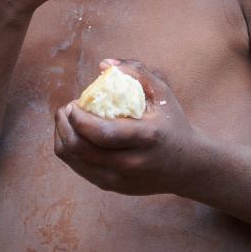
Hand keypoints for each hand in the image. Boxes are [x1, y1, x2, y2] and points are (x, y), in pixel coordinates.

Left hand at [54, 59, 195, 195]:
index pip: (103, 133)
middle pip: (82, 149)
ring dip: (63, 138)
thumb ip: (137, 73)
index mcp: (146, 136)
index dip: (79, 119)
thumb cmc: (173, 123)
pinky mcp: (114, 186)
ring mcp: (121, 179)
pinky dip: (70, 152)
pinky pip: (81, 170)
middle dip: (64, 126)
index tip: (73, 103)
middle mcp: (131, 162)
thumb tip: (104, 65)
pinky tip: (74, 135)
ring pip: (76, 162)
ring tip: (66, 120)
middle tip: (65, 109)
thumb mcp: (163, 93)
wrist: (187, 166)